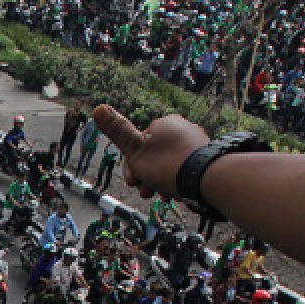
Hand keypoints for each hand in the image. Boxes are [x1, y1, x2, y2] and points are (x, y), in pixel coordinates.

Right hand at [93, 106, 209, 199]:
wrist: (207, 179)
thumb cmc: (167, 164)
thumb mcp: (135, 150)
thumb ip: (117, 131)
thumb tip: (97, 108)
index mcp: (163, 123)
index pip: (139, 145)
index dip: (131, 166)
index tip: (132, 182)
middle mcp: (181, 127)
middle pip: (153, 156)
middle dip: (146, 177)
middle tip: (148, 192)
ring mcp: (196, 142)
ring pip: (169, 164)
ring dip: (161, 182)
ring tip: (163, 195)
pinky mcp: (206, 157)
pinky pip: (185, 169)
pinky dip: (177, 181)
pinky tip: (177, 193)